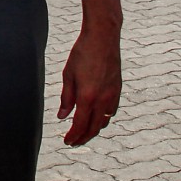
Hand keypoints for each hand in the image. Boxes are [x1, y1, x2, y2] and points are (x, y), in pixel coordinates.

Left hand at [58, 23, 121, 145]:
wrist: (103, 37)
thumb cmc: (83, 53)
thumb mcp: (68, 75)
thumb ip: (66, 98)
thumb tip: (62, 116)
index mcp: (88, 97)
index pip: (80, 125)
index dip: (73, 136)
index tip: (67, 141)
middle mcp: (103, 99)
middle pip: (94, 128)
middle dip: (83, 138)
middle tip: (74, 142)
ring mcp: (112, 95)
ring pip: (104, 121)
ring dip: (94, 129)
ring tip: (84, 132)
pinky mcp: (118, 89)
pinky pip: (111, 111)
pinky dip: (103, 118)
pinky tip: (98, 117)